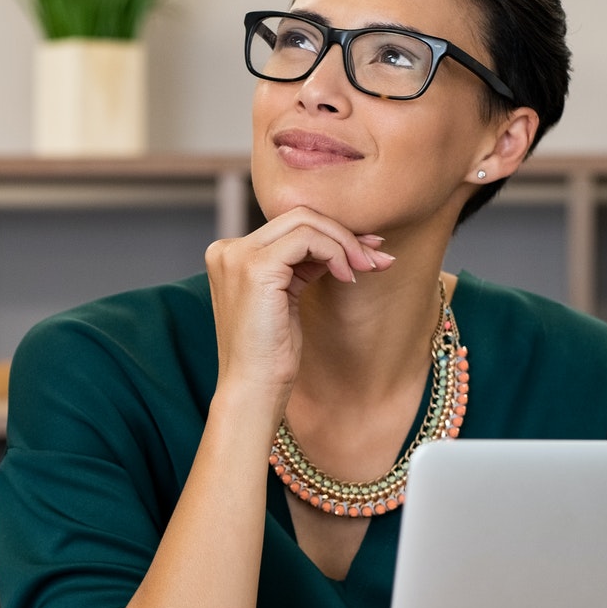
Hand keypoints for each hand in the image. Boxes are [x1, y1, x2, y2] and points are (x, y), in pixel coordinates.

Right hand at [204, 207, 391, 405]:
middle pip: (298, 216)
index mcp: (230, 256)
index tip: (368, 251)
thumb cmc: (270, 356)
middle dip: (345, 234)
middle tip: (379, 258)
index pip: (288, 226)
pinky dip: (336, 253)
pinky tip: (348, 277)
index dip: (333, 234)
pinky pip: (309, 240)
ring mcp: (237, 256)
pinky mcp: (255, 267)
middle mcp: (227, 250)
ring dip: (346, 243)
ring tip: (368, 269)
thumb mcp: (287, 298)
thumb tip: (347, 240)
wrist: (252, 391)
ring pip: (306, 222)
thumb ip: (303, 265)